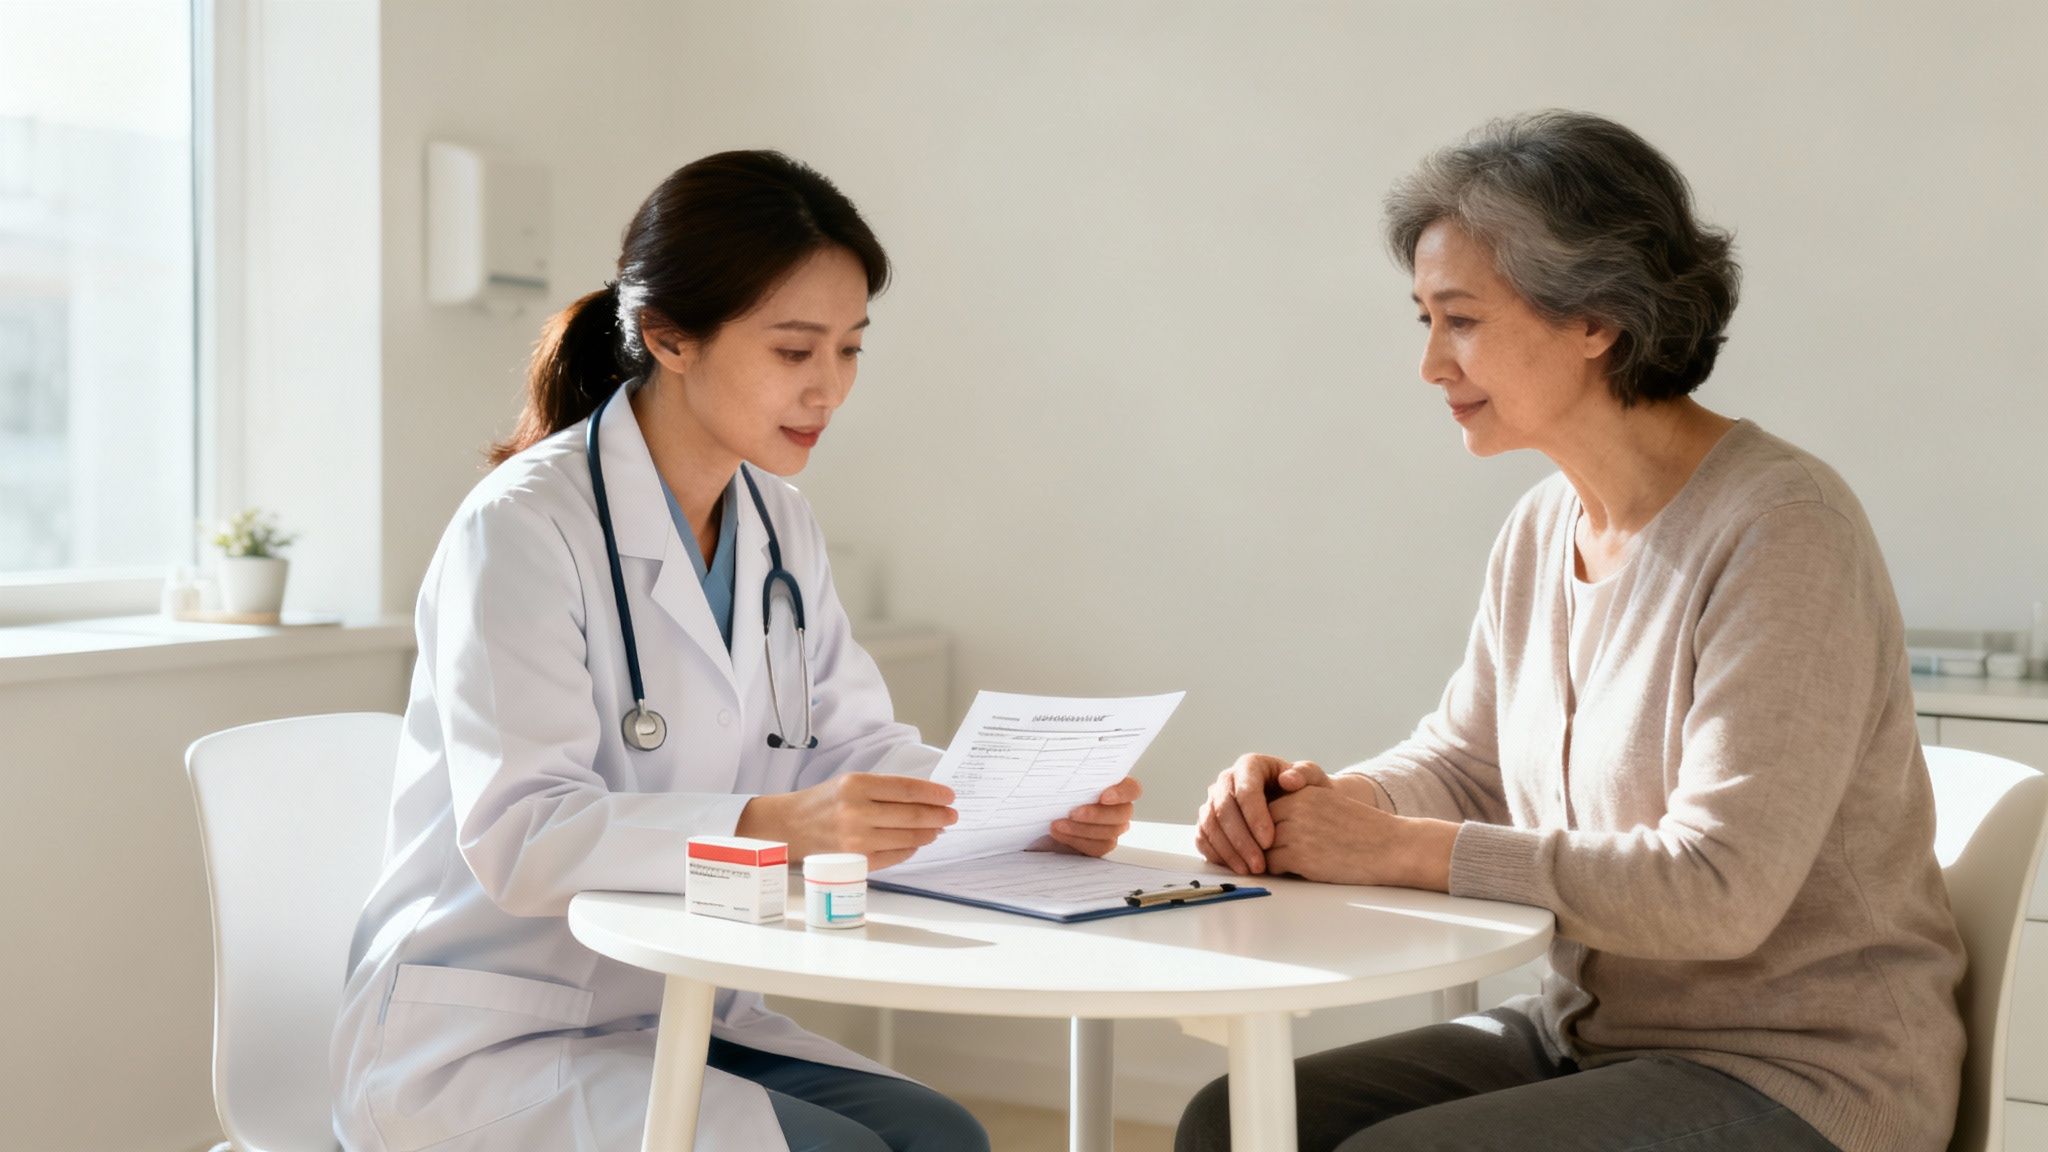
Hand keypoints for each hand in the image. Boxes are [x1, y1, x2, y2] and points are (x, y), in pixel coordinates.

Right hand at [737, 773, 957, 869]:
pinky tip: (917, 843)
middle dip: (937, 816)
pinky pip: (894, 856)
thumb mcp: (850, 783)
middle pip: (910, 815)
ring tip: (937, 829)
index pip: (906, 789)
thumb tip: (925, 801)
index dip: (933, 794)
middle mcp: (856, 811)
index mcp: (856, 785)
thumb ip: (884, 790)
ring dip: (927, 834)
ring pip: (906, 837)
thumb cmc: (823, 802)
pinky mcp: (855, 860)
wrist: (789, 827)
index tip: (950, 796)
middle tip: (952, 815)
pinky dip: (910, 849)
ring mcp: (856, 839)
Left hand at [1047, 777, 1142, 856]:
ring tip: (1058, 824)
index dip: (1122, 794)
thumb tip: (1065, 771)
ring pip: (1110, 832)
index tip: (1104, 797)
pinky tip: (1061, 834)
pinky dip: (1077, 841)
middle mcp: (1119, 808)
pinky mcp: (1102, 844)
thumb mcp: (1064, 779)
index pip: (1132, 789)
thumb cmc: (1060, 793)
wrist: (1045, 814)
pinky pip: (1098, 847)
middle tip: (1073, 813)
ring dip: (1081, 829)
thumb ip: (1074, 773)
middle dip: (1096, 815)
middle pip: (1123, 814)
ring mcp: (1113, 828)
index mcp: (1116, 786)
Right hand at [1195, 754, 1332, 874]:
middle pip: (1224, 808)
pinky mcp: (1207, 820)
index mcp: (1249, 765)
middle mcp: (1227, 780)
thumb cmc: (1303, 792)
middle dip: (1241, 839)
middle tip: (1258, 864)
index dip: (1254, 816)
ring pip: (1210, 824)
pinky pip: (1202, 836)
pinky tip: (1236, 867)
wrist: (1293, 804)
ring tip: (1250, 870)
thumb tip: (1288, 780)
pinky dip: (1216, 853)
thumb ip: (1306, 774)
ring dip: (1228, 850)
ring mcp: (1214, 800)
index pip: (1245, 788)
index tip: (1269, 841)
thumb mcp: (1312, 779)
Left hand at [1265, 786, 1457, 890]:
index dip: (1267, 826)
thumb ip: (1299, 809)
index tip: (1273, 837)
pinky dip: (1280, 871)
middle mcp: (1296, 808)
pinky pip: (1271, 865)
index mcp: (1303, 792)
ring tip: (1291, 862)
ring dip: (1270, 857)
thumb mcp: (1328, 805)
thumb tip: (1266, 827)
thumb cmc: (1363, 831)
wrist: (1392, 847)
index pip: (1265, 807)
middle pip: (1258, 827)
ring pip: (1261, 847)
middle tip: (1276, 853)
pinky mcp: (1299, 857)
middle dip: (1264, 842)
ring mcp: (1295, 832)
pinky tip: (1300, 870)